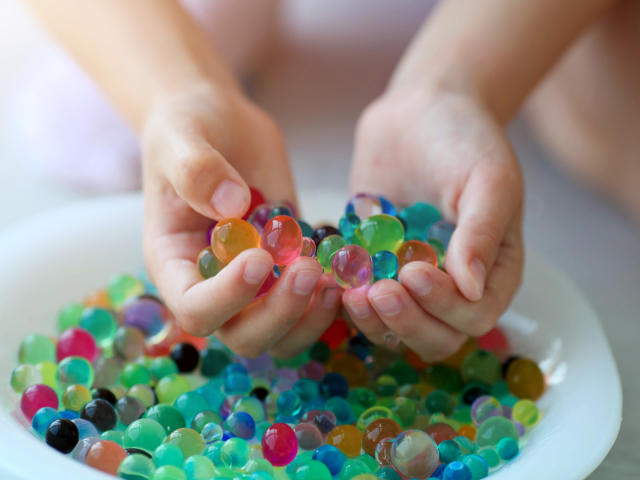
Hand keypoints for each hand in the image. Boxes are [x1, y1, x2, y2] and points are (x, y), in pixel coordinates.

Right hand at [142, 85, 340, 357]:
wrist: (220, 123)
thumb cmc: (188, 128)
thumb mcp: (182, 138)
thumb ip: (197, 170)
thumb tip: (231, 207)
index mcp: (175, 264)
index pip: (195, 308)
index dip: (228, 296)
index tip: (259, 257)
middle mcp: (214, 284)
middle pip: (244, 335)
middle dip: (279, 313)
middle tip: (308, 269)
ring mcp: (254, 282)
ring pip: (282, 334)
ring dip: (310, 317)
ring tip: (332, 278)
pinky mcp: (286, 267)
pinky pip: (309, 306)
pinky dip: (330, 299)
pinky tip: (344, 269)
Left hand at [344, 89, 523, 360]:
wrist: (420, 108)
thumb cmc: (465, 139)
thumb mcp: (488, 179)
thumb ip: (482, 234)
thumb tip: (471, 290)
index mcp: (491, 271)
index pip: (474, 316)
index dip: (444, 306)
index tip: (415, 271)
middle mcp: (452, 284)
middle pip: (435, 336)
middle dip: (406, 322)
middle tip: (377, 292)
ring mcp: (409, 279)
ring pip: (394, 327)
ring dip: (372, 320)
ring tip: (351, 293)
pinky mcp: (373, 265)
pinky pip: (360, 299)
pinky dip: (343, 299)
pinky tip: (328, 281)